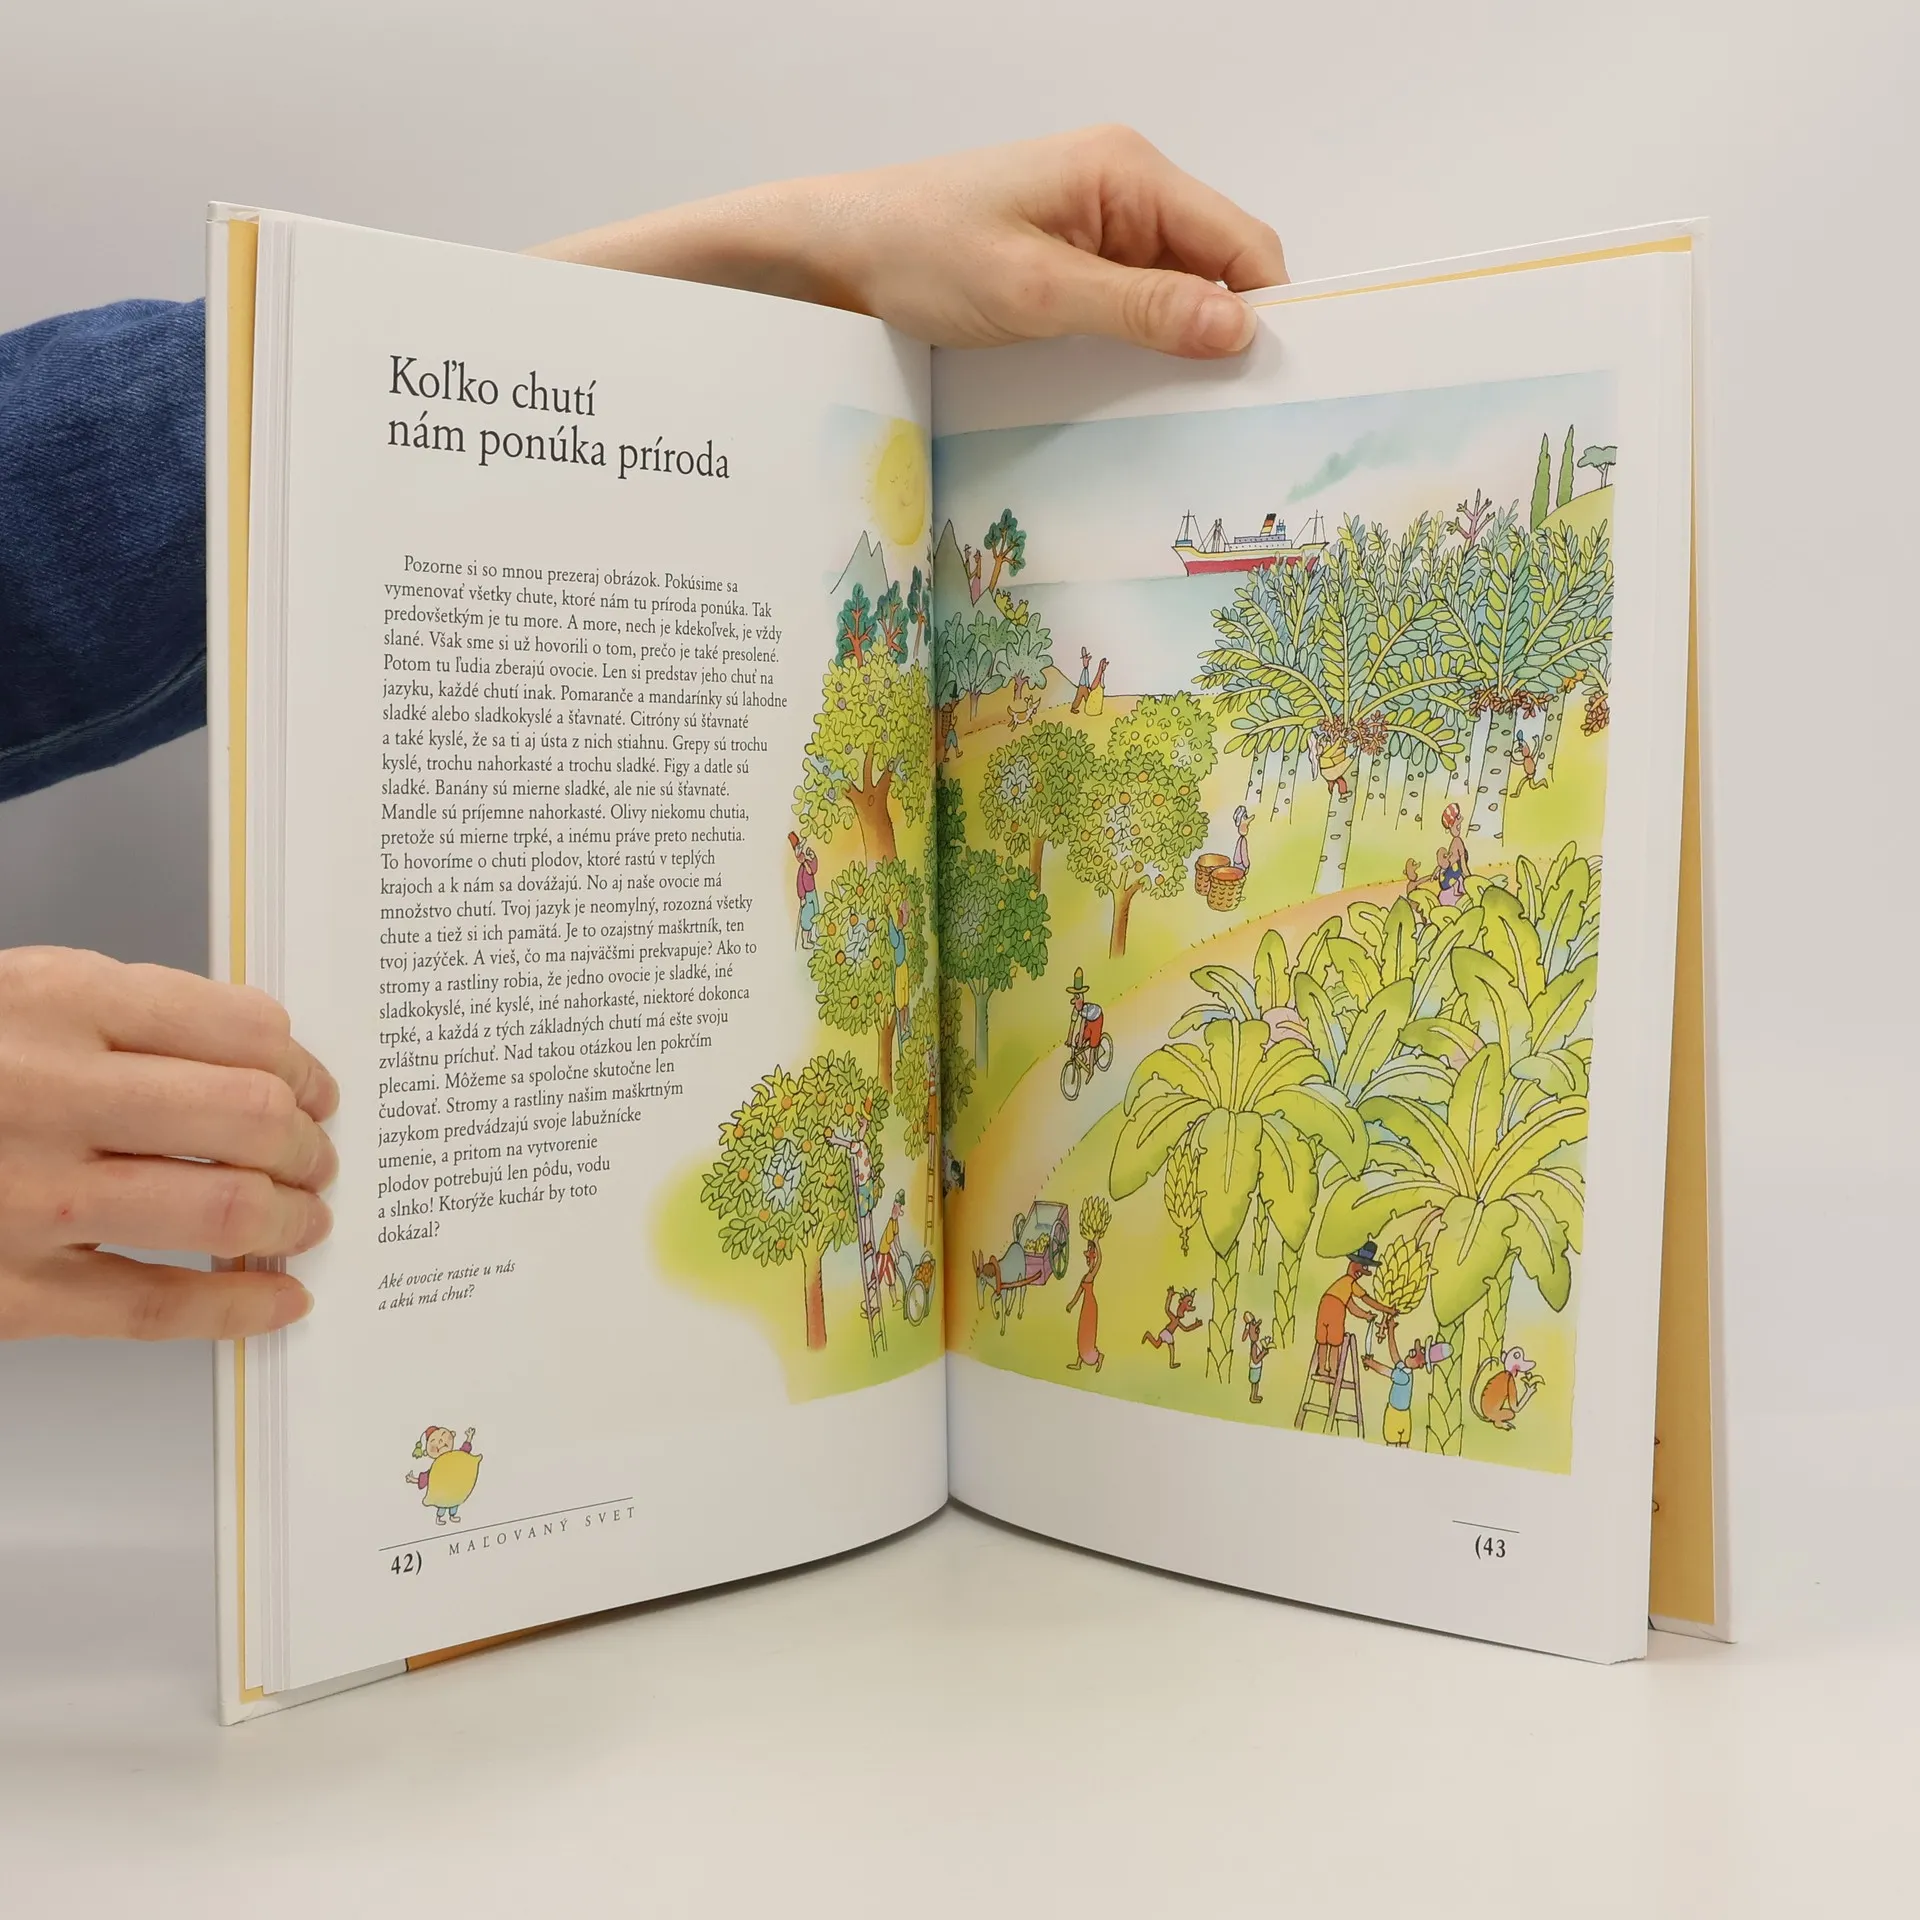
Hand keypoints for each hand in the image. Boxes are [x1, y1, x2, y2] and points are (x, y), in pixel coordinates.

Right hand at [0, 948, 336, 1340]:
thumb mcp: (22, 995)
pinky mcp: (11, 1290)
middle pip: (249, 1117)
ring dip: (290, 1217)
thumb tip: (263, 1058)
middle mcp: (47, 1095)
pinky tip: (278, 1298)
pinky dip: (240, 1306)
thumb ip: (132, 1016)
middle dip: (306, 1143)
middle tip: (316, 1156)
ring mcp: (30, 1199)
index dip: (305, 1067)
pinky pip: (157, 1306)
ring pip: (223, 1208)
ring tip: (302, 1216)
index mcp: (56, 1002)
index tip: (318, 1089)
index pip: (244, 1030)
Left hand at [531, 126, 1285, 359]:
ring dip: (1174, 348)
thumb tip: (1239, 329)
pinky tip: (1123, 392)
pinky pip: (1129, 305)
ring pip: (1174, 294)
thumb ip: (1142, 308)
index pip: (1241, 244)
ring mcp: (1096, 226)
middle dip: (1222, 337)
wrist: (835, 252)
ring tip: (1171, 414)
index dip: (1264, 313)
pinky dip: (1134, 347)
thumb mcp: (1036, 292)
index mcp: (1128, 173)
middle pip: (1215, 270)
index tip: (1272, 385)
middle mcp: (1123, 190)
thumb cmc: (920, 252)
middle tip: (1222, 418)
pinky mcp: (1068, 261)